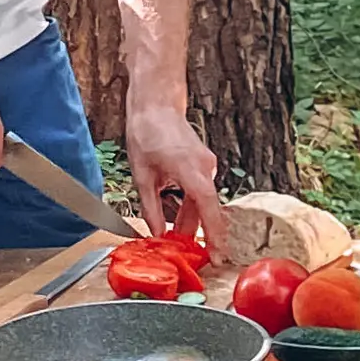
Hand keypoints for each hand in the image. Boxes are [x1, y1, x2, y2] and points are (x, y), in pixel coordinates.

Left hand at [121, 105, 222, 248]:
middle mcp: (206, 168)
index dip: (214, 234)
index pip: (209, 208)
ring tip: (175, 237)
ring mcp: (207, 165)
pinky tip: (178, 218)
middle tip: (186, 253)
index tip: (217, 254)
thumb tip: (157, 233)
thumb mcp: (142, 176)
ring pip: (203, 202)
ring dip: (191, 219)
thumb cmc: (148, 133)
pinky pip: (200, 191)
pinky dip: (191, 206)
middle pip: (206, 209)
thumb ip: (151, 209)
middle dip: (198, 233)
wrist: (156, 105)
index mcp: (191, 170)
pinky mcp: (203, 164)